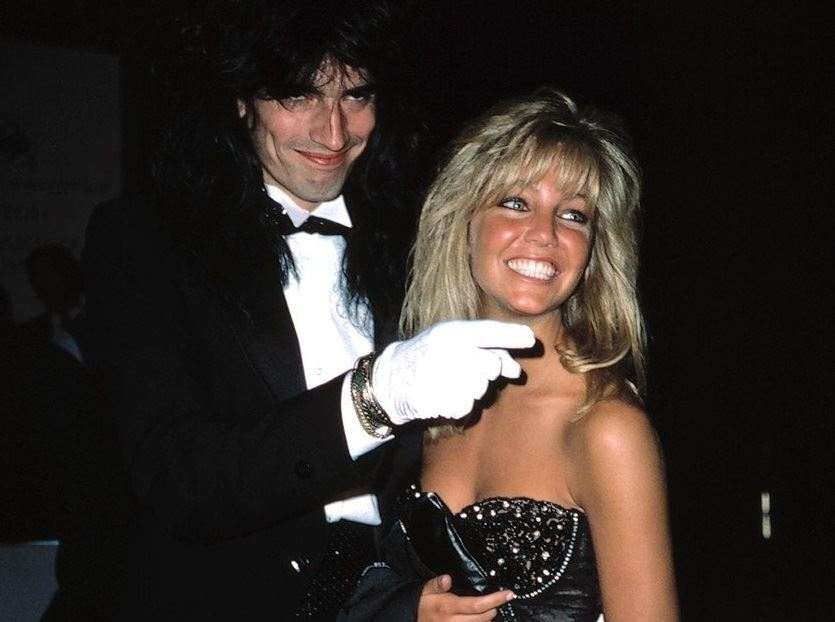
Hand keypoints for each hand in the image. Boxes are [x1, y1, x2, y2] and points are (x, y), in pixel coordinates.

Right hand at [372, 320, 534, 424]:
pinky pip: (466, 406)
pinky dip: (459, 403)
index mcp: (451, 332)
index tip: (531, 340)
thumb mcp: (452, 342)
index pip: (488, 332)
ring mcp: (443, 376)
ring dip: (472, 388)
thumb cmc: (429, 356)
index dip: (511, 335)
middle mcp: (448, 351)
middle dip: (487, 371)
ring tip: (450, 381)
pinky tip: (443, 394)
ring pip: (480, 388)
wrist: (392, 379)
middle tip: (468, 369)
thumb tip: (515, 369)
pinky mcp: (439, 400)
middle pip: (490, 365)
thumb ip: (484, 350)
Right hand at [418, 575, 514, 621]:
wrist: (411, 619)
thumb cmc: (422, 603)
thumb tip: (447, 578)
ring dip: (487, 618)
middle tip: (497, 600)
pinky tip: (481, 618)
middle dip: (493, 608)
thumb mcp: (426, 590)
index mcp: (448, 608)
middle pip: (483, 618)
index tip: (508, 594)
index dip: (495, 600)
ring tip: (489, 609)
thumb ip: (437, 584)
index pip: (477, 605)